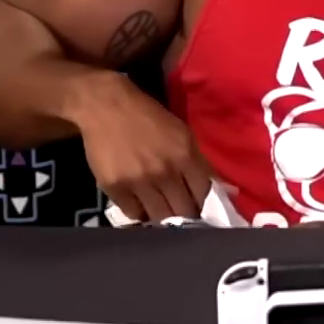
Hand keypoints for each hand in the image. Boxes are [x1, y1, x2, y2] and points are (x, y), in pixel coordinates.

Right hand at [69, 74, 214, 222]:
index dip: (204, 204)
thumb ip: (198, 162)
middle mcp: (164, 172)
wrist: (107, 107)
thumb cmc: (148, 117)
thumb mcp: (182, 134)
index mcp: (185, 156)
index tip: (200, 207)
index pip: (203, 194)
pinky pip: (133, 213)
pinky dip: (139, 211)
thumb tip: (216, 187)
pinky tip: (141, 203)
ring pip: (159, 216)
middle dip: (185, 214)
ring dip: (163, 216)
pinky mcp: (115, 188)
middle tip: (181, 211)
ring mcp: (138, 182)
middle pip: (183, 211)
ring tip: (162, 210)